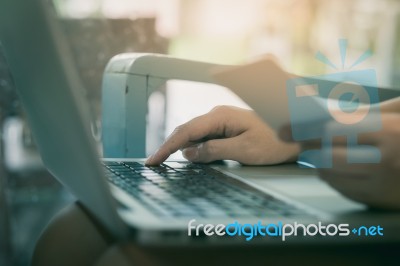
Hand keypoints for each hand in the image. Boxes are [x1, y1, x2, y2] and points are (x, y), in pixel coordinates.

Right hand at [146, 105, 298, 164]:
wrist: (297, 133)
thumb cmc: (275, 141)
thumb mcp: (244, 150)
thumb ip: (214, 150)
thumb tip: (188, 153)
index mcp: (220, 116)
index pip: (186, 132)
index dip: (167, 147)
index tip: (153, 160)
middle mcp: (218, 114)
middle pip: (186, 130)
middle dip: (168, 146)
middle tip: (153, 163)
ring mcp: (222, 120)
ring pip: (194, 133)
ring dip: (179, 146)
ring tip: (162, 159)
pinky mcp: (227, 127)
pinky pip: (204, 136)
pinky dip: (192, 146)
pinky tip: (186, 154)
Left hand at [279, 112, 399, 209]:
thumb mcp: (394, 116)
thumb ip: (359, 116)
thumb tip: (317, 116)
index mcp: (386, 133)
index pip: (331, 132)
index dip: (303, 131)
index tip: (282, 130)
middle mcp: (383, 160)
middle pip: (327, 157)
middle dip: (308, 149)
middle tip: (299, 142)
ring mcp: (382, 184)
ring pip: (331, 176)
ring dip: (317, 165)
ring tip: (317, 154)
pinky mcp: (379, 200)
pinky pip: (342, 190)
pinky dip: (331, 179)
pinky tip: (332, 169)